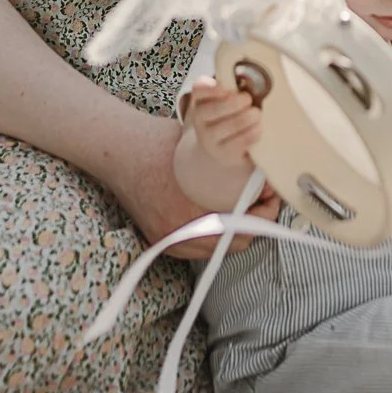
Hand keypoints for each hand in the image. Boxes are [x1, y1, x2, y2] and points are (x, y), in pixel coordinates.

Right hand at [107, 110, 277, 258]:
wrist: (120, 151)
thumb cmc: (158, 144)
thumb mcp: (199, 146)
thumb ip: (228, 162)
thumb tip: (261, 168)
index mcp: (191, 206)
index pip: (242, 224)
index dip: (264, 211)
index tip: (270, 194)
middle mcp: (180, 229)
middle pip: (234, 242)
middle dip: (255, 222)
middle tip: (263, 199)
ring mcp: (169, 238)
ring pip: (217, 249)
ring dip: (235, 232)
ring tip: (245, 207)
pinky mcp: (160, 240)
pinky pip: (197, 249)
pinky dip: (213, 237)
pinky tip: (220, 216)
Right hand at [180, 77, 262, 164]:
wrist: (219, 149)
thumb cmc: (228, 116)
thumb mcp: (224, 100)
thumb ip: (233, 88)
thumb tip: (250, 80)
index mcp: (200, 101)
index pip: (199, 90)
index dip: (212, 88)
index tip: (227, 88)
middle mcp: (200, 120)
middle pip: (215, 109)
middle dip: (236, 103)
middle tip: (248, 99)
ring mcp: (210, 139)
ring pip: (231, 125)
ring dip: (249, 117)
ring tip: (257, 114)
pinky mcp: (224, 154)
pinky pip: (241, 141)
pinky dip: (253, 132)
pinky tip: (258, 128)